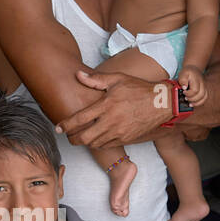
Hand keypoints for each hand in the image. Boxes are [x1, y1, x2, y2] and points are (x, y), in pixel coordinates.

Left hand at [57, 70, 171, 146]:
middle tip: (68, 136)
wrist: (161, 103)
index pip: (80, 118)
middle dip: (73, 139)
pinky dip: (98, 144)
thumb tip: (78, 74)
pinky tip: (95, 138)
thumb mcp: (117, 79)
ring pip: (95, 143)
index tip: (58, 128)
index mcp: (107, 105)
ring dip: (85, 142)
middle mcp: (111, 121)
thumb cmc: (139, 89)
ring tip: (80, 137)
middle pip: (84, 137)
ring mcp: (119, 131)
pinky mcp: (126, 138)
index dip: (66, 125)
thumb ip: (96, 79)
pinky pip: (107, 145)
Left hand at [178, 64, 207, 104]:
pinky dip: (199, 102)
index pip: (195, 90)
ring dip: (196, 102)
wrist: (194, 69)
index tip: (183, 92)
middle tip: (185, 98)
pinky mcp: (204, 90)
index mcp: (197, 79)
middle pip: (200, 95)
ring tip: (189, 103)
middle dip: (192, 99)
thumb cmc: (187, 72)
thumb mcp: (183, 73)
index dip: (189, 93)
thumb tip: (184, 88)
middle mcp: (202, 84)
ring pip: (204, 97)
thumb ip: (182, 80)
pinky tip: (193, 104)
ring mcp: (204, 87)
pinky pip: (204, 98)